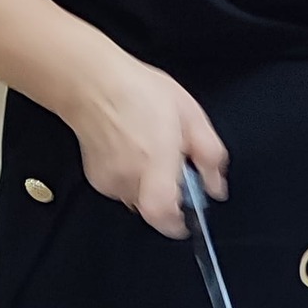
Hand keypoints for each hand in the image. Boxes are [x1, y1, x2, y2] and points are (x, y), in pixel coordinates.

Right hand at [65, 41, 227, 237]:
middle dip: (170, 194)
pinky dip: (135, 178)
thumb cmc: (139, 91)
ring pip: (140, 200)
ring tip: (153, 152)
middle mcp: (129, 176)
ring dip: (152, 186)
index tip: (189, 218)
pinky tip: (135, 152)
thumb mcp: (191, 115)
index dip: (178, 223)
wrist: (92, 84)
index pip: (162, 214)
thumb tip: (215, 185)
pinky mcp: (97, 180)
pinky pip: (124, 190)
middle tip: (174, 166)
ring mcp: (110, 181)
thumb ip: (209, 155)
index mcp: (154, 160)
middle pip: (156, 209)